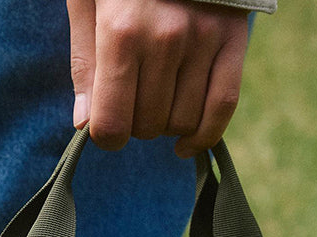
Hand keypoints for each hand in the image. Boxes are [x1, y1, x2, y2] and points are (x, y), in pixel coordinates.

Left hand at [68, 0, 249, 156]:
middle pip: (146, 126)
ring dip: (165, 124)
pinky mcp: (233, 38)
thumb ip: (84, 61)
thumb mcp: (87, 2)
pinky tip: (184, 143)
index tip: (105, 128)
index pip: (111, 123)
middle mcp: (165, 39)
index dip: (105, 136)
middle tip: (132, 101)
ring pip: (181, 121)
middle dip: (134, 125)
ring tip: (156, 100)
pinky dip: (204, 135)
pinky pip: (223, 105)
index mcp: (122, 33)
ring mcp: (203, 38)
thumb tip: (84, 122)